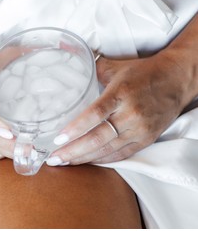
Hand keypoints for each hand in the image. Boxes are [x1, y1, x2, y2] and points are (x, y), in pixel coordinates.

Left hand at [47, 51, 194, 164]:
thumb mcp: (116, 67)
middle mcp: (130, 114)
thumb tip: (69, 70)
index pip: (95, 114)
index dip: (75, 129)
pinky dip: (102, 160)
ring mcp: (140, 129)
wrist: (177, 80)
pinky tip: (86, 162)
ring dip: (84, 159)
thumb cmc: (143, 73)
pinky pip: (121, 155)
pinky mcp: (146, 139)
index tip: (57, 139)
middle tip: (53, 159)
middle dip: (73, 151)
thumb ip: (93, 71)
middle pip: (98, 138)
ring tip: (63, 163)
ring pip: (107, 150)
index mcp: (120, 94)